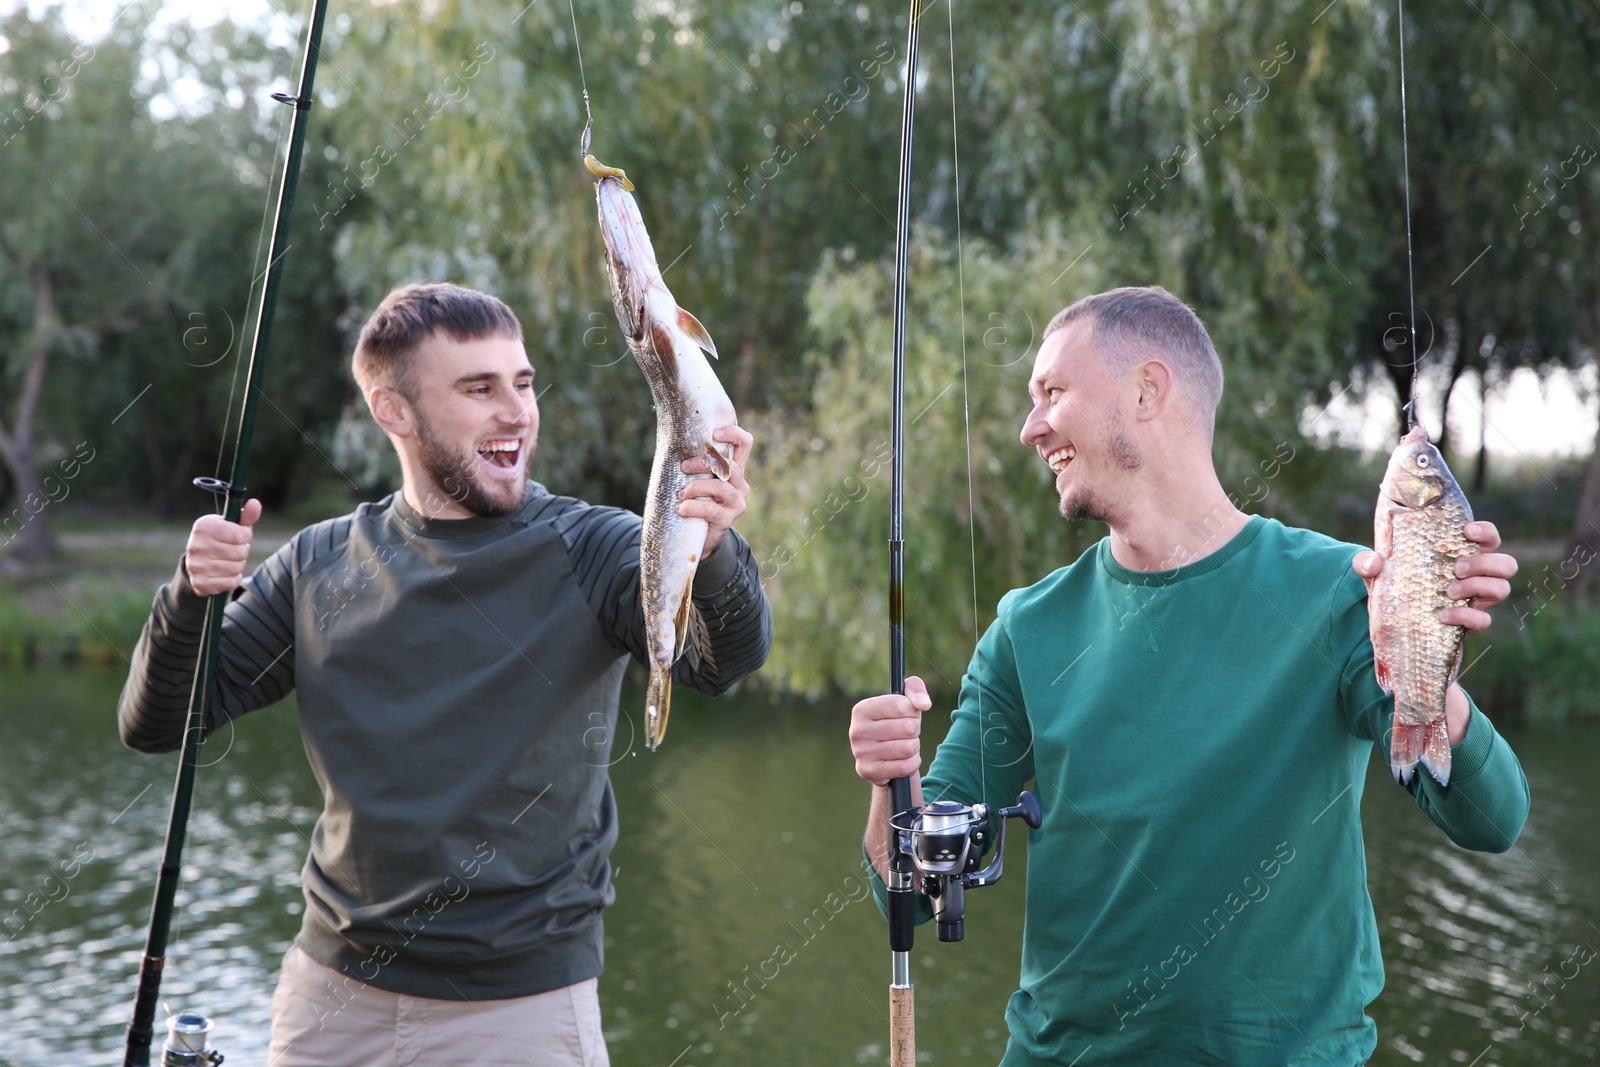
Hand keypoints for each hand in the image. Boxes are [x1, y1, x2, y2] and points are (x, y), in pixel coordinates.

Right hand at [184, 499, 261, 596]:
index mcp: (204, 526)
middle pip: (241, 553)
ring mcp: (196, 565)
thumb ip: (246, 516)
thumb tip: (255, 503)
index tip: (239, 536)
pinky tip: (225, 573)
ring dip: (238, 566)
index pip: (241, 535)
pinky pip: (231, 583)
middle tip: (233, 550)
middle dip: (243, 552)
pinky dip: (233, 579)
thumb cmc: (221, 539)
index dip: (245, 536)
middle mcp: (196, 545)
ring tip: (228, 560)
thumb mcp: (231, 525)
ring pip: (236, 568)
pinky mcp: (199, 583)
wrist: (198, 563)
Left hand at [679, 424, 752, 557]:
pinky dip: (693, 507)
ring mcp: (736, 503)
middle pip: (729, 465)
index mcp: (735, 469)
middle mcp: (740, 485)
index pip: (744, 444)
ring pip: (721, 487)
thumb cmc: (696, 501)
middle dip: (703, 463)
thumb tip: (672, 445)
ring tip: (681, 494)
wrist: (700, 538)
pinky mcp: (728, 520)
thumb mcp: (698, 479)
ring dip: (696, 487)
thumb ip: (695, 464)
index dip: (733, 434)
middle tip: (684, 467)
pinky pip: (712, 509)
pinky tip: (681, 508)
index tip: (713, 434)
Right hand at [849, 675, 930, 786]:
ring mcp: (860, 752)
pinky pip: (904, 767)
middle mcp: (857, 730)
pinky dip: (912, 763)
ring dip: (913, 747)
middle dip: (914, 731)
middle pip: (908, 728)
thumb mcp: (906, 700)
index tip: (907, 715)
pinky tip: (903, 760)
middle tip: (906, 733)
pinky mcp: (868, 771)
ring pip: (908, 748)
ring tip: (904, 745)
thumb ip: (916, 690)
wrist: (885, 756)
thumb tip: (924, 704)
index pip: (902, 705)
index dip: (912, 711)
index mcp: (862, 709)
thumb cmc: (896, 722)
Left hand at [1352, 521, 1515, 633]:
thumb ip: (1368, 563)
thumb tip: (1372, 562)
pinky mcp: (1469, 623)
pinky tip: (1442, 615)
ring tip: (1447, 592)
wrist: (1390, 623)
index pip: (1488, 537)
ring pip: (1502, 588)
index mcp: (1459, 554)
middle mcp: (1475, 576)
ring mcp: (1475, 600)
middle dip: (1486, 563)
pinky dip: (1466, 617)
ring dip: (1478, 587)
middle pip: (1507, 564)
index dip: (1486, 532)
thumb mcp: (1375, 573)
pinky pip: (1484, 620)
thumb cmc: (1391, 587)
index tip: (1466, 531)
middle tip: (1456, 568)